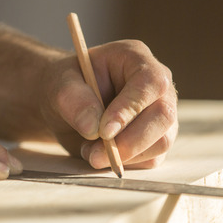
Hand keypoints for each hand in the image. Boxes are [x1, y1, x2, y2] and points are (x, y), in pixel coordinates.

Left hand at [41, 40, 177, 169]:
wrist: (66, 106)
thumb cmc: (66, 86)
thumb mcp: (59, 84)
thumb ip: (73, 100)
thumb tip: (93, 128)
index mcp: (135, 59)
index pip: (150, 82)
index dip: (130, 108)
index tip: (104, 131)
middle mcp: (156, 86)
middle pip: (163, 115)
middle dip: (130, 141)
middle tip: (95, 155)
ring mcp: (160, 114)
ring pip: (161, 141)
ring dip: (125, 156)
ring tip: (90, 152)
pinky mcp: (156, 139)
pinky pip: (152, 159)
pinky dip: (125, 163)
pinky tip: (101, 154)